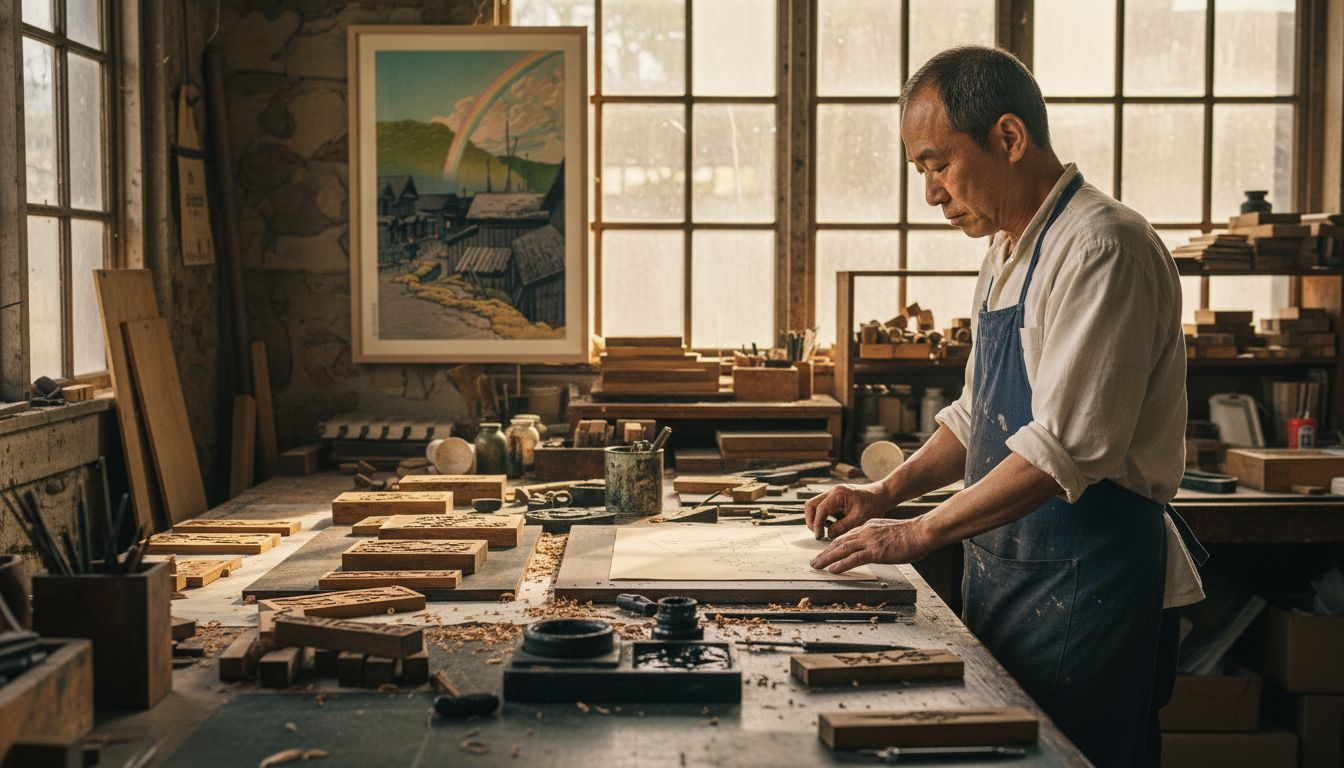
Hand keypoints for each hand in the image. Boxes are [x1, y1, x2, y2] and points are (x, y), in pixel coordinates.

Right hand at [803, 483, 889, 539]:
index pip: (820, 509)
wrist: (881, 496)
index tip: (820, 536)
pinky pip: (822, 509)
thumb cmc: (873, 505)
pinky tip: (834, 526)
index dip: (817, 524)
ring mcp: (832, 495)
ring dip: (817, 520)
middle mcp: (832, 492)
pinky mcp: (834, 500)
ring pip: (814, 506)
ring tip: (828, 530)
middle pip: (810, 505)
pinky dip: (824, 518)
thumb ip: (841, 527)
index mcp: (838, 494)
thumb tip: (828, 534)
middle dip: (811, 521)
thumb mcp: (859, 519)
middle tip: (819, 534)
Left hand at [808, 517, 934, 573]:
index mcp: (869, 526)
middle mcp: (865, 531)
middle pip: (839, 542)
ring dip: (826, 558)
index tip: (826, 552)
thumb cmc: (912, 534)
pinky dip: (841, 565)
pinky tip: (832, 570)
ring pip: (842, 549)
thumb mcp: (890, 532)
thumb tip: (878, 547)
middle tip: (814, 561)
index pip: (847, 536)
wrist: (921, 531)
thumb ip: (880, 538)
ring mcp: (869, 541)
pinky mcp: (876, 551)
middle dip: (825, 552)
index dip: (834, 545)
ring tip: (816, 566)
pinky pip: (854, 559)